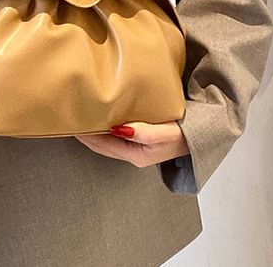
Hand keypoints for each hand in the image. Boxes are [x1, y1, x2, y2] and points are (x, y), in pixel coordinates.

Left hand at [74, 120, 189, 167]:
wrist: (202, 136)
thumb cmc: (185, 135)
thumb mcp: (166, 134)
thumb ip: (144, 132)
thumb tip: (119, 129)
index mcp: (136, 155)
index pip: (103, 145)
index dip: (87, 135)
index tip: (72, 123)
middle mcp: (133, 153)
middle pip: (101, 145)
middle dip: (86, 134)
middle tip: (69, 119)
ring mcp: (136, 147)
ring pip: (107, 141)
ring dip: (94, 130)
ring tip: (80, 118)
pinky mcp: (140, 139)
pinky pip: (116, 135)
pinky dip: (105, 127)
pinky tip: (101, 118)